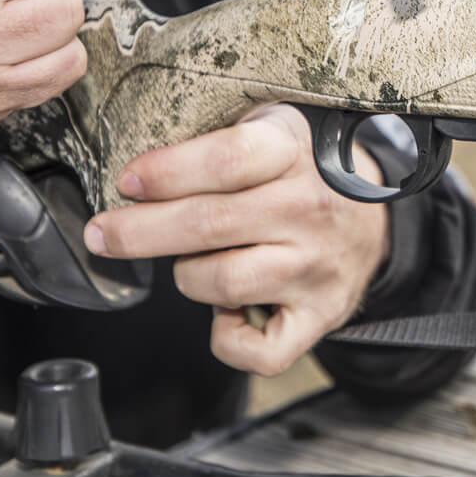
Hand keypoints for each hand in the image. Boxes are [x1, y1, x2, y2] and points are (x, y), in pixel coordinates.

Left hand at [83, 103, 390, 375]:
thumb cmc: (302, 172)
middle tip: (104, 233)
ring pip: (221, 282)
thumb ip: (216, 137)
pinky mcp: (322, 314)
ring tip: (194, 261)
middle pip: (207, 224)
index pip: (225, 160)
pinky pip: (258, 349)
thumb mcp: (272, 127)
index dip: (166, 173)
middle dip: (138, 232)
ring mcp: (316, 266)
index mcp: (293, 150)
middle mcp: (309, 208)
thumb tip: (137, 171)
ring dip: (188, 276)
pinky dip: (228, 339)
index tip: (128, 181)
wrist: (372, 218)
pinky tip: (227, 311)